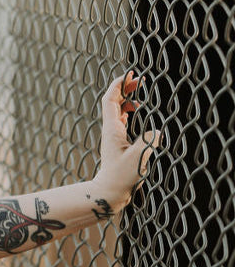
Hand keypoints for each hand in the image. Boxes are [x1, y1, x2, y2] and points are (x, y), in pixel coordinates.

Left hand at [94, 72, 160, 208]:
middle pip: (113, 102)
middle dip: (124, 88)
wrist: (110, 192)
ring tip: (140, 93)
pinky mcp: (118, 143)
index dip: (118, 85)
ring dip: (127, 99)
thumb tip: (157, 132)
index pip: (110, 100)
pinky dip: (129, 112)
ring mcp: (114, 136)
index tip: (130, 74)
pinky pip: (122, 121)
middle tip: (139, 79)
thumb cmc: (122, 177)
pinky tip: (138, 112)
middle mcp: (111, 130)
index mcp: (113, 130)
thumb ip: (148, 143)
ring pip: (117, 111)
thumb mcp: (138, 158)